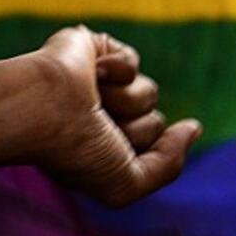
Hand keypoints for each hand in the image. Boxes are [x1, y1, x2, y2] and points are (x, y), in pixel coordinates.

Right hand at [34, 26, 201, 205]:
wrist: (41, 106)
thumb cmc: (75, 149)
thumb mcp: (125, 183)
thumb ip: (167, 166)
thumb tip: (194, 128)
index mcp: (102, 152)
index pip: (152, 150)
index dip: (142, 150)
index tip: (112, 150)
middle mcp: (101, 121)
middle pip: (154, 123)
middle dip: (133, 127)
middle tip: (97, 125)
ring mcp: (99, 87)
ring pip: (148, 93)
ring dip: (125, 100)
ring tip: (91, 98)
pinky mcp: (96, 51)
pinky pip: (133, 62)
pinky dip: (116, 69)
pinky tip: (91, 73)